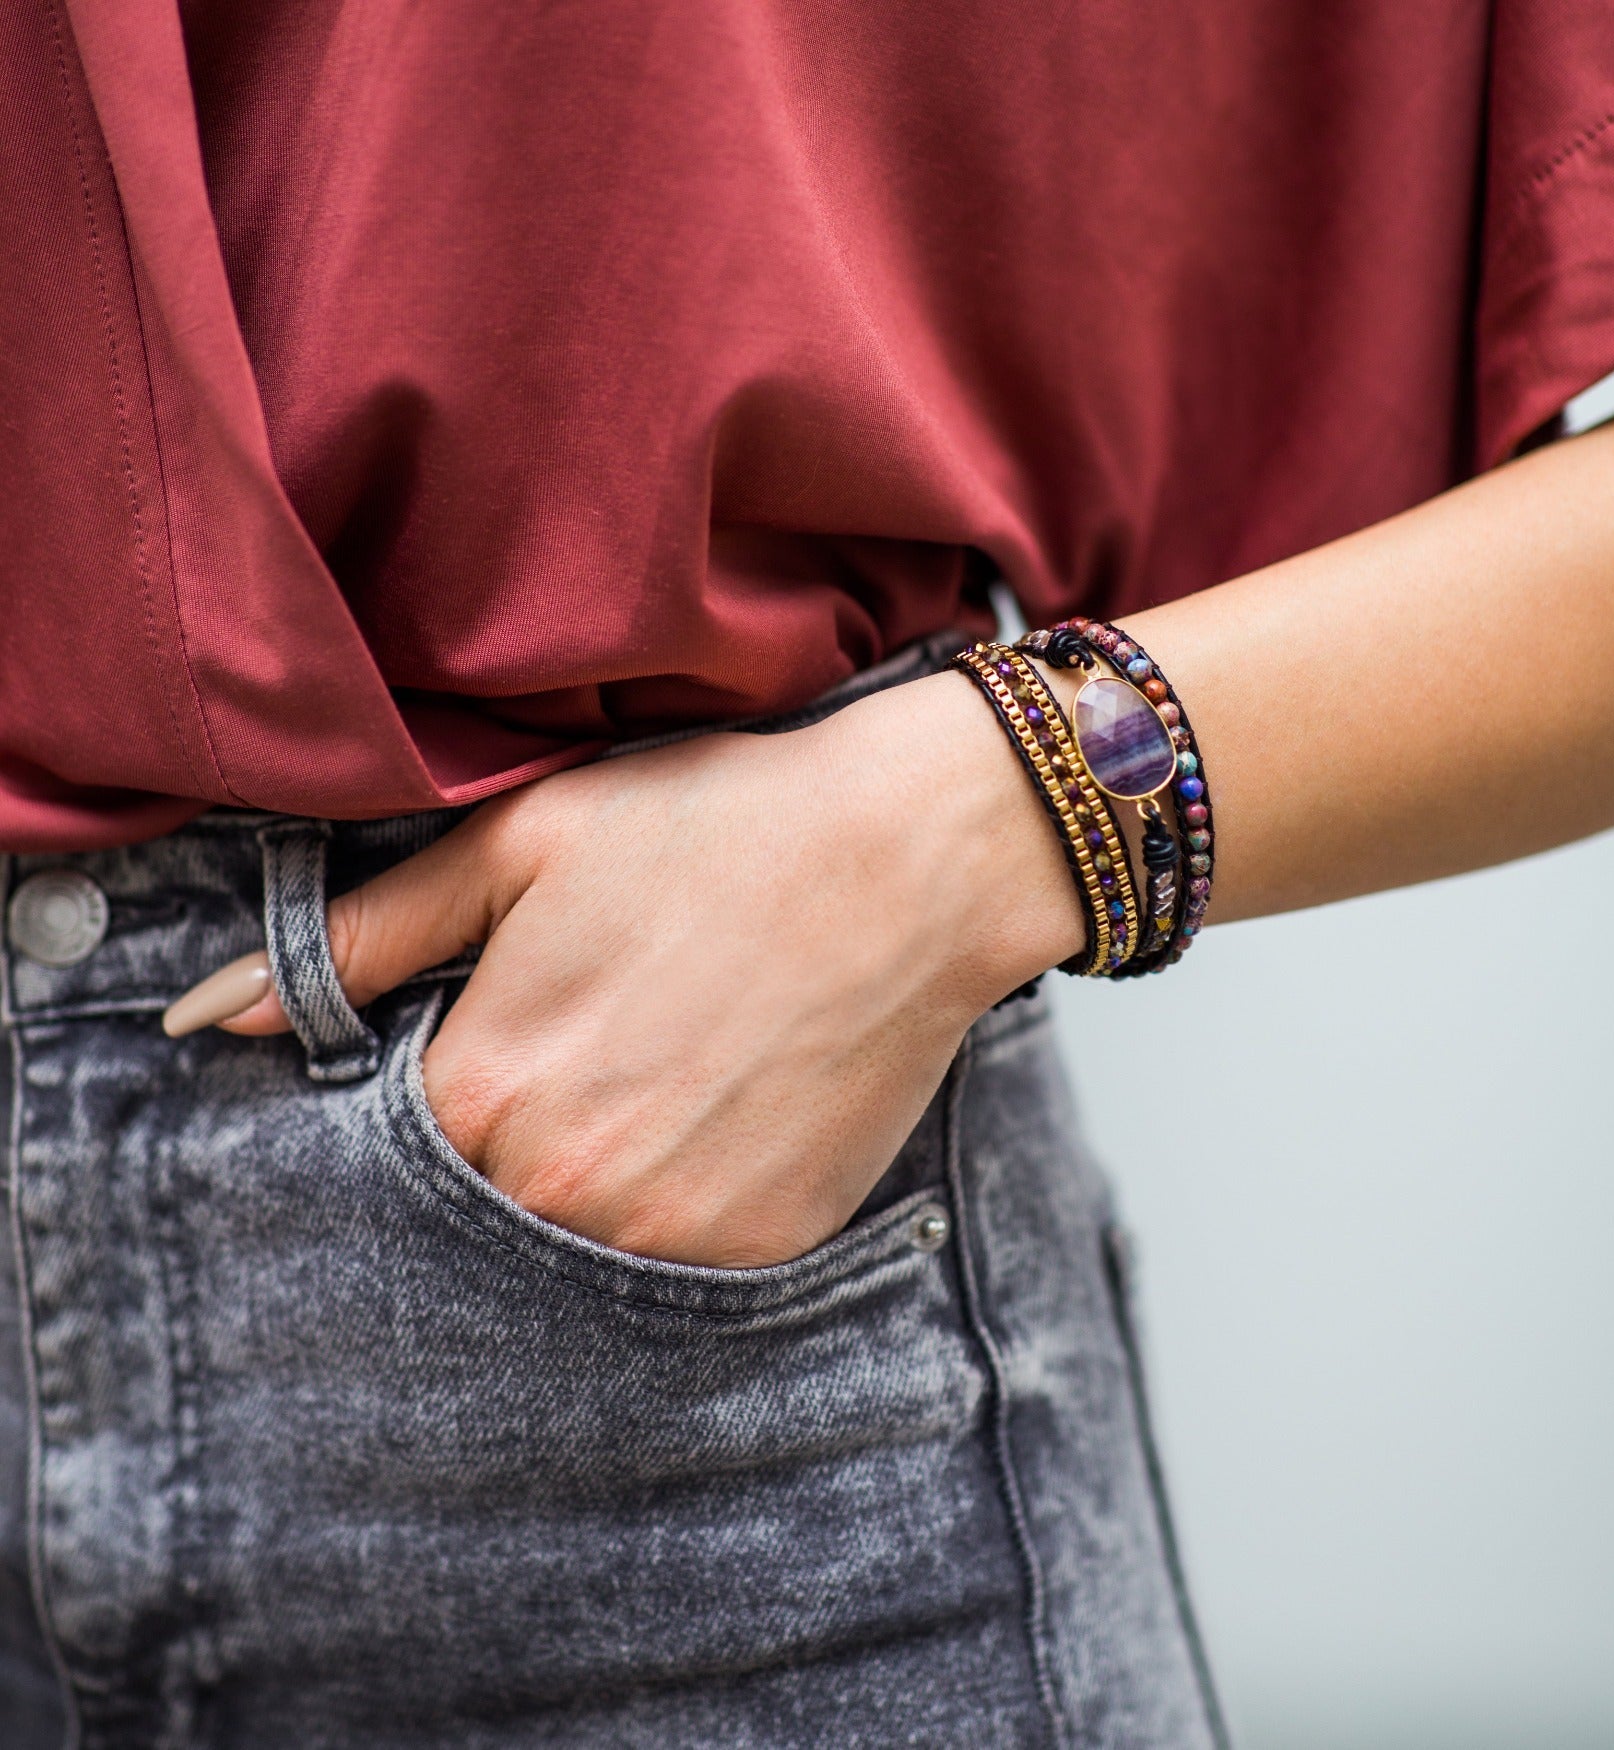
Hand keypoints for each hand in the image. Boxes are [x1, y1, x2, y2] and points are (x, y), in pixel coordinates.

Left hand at [167, 672, 1082, 1266]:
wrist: (910, 853)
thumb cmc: (717, 826)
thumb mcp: (521, 844)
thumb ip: (358, 940)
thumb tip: (204, 1017)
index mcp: (484, 1087)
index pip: (383, 1152)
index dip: (429, 1091)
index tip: (487, 1041)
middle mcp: (564, 1191)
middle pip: (474, 1210)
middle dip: (503, 1142)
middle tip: (585, 1048)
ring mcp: (669, 1235)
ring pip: (572, 1248)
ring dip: (588, 1181)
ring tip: (654, 1070)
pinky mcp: (760, 1251)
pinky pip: (675, 1266)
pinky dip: (677, 1202)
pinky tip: (717, 1111)